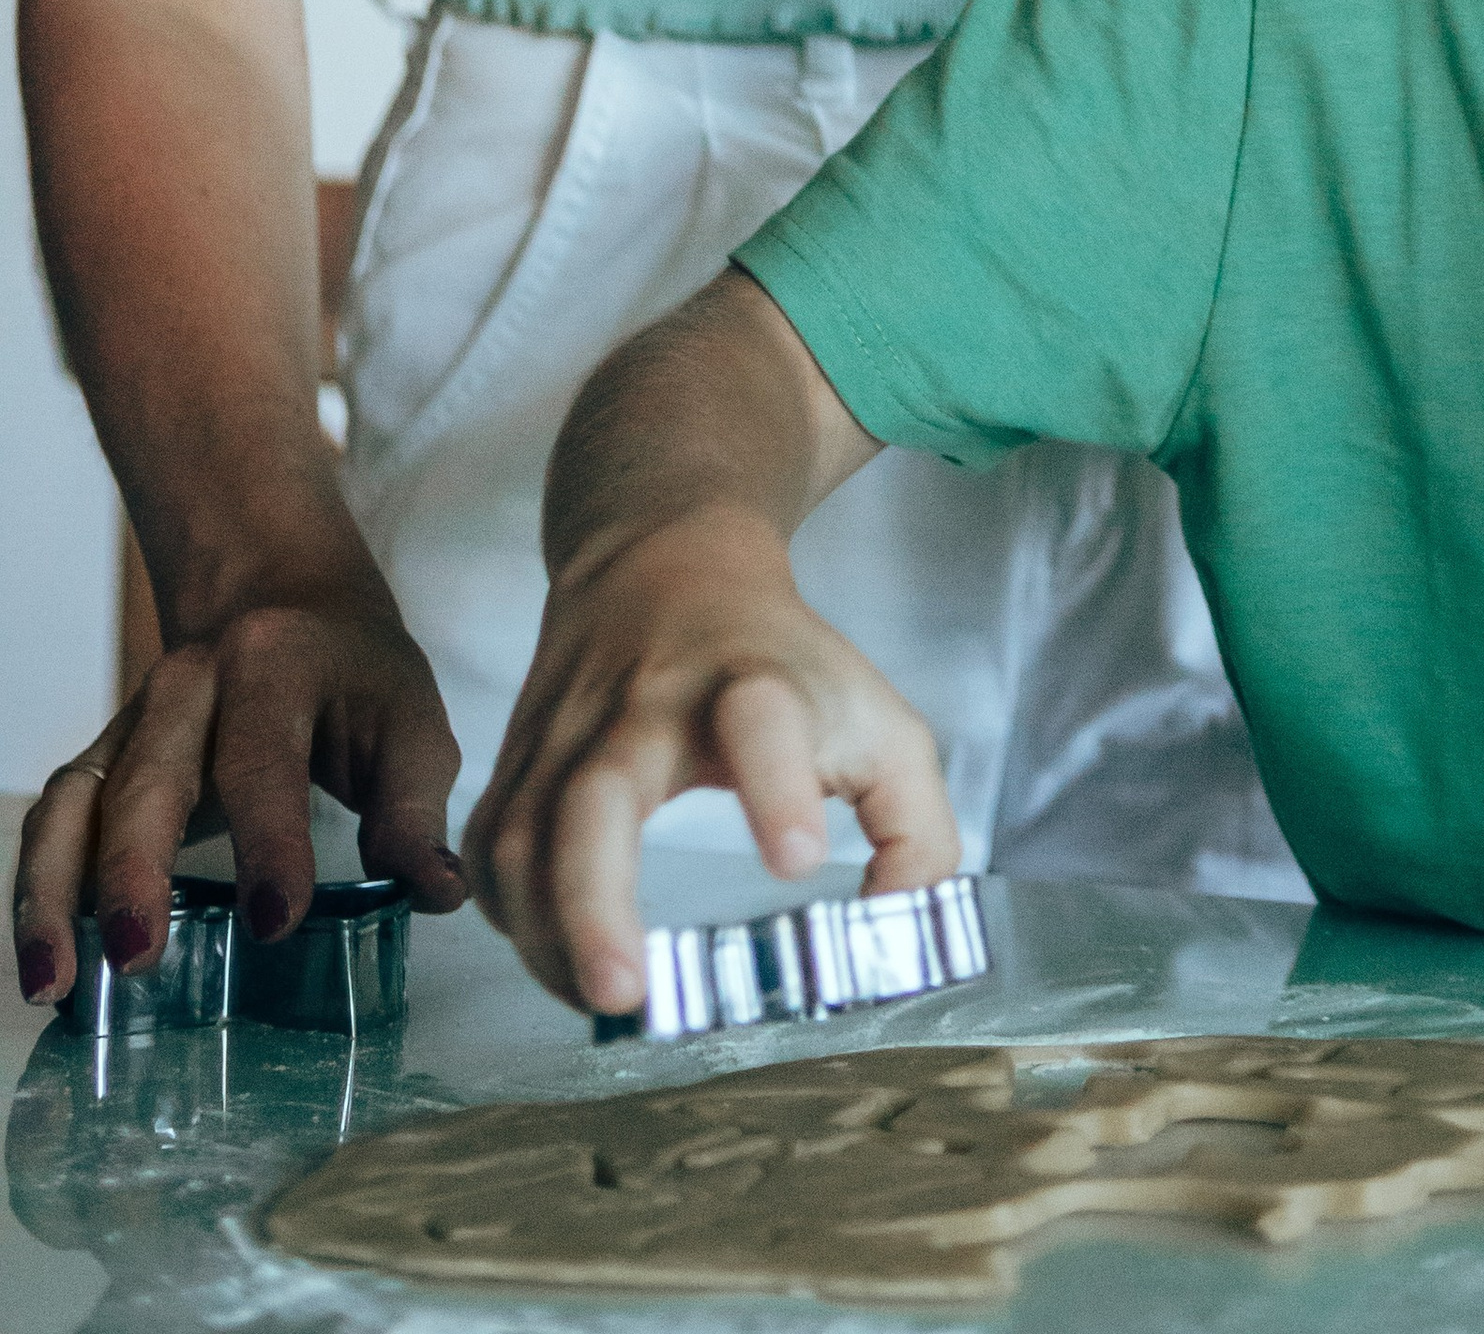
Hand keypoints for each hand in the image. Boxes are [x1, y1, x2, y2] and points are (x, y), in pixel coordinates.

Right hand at [12, 577, 463, 1005]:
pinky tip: (49, 960)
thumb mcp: (409, 721)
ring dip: (54, 894)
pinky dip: (38, 890)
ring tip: (55, 984)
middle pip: (146, 777)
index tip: (277, 922)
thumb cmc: (356, 676)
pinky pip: (53, 822)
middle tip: (140, 959)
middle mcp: (187, 684)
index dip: (269, 839)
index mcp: (274, 662)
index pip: (263, 756)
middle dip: (135, 870)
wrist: (285, 601)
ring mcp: (131, 720)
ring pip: (75, 802)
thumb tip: (437, 892)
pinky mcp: (100, 760)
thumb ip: (415, 808)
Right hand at [465, 508, 958, 1017]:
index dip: (778, 786)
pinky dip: (509, 917)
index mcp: (749, 682)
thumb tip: (894, 938)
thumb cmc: (785, 664)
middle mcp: (645, 703)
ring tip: (605, 1000)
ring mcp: (567, 729)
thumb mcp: (877, 720)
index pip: (761, 718)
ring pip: (522, 835)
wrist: (666, 560)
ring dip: (548, 936)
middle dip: (597, 901)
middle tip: (628, 990)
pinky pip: (489, 848)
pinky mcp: (518, 754)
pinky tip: (555, 960)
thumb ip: (915, 829)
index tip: (797, 860)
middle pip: (597, 795)